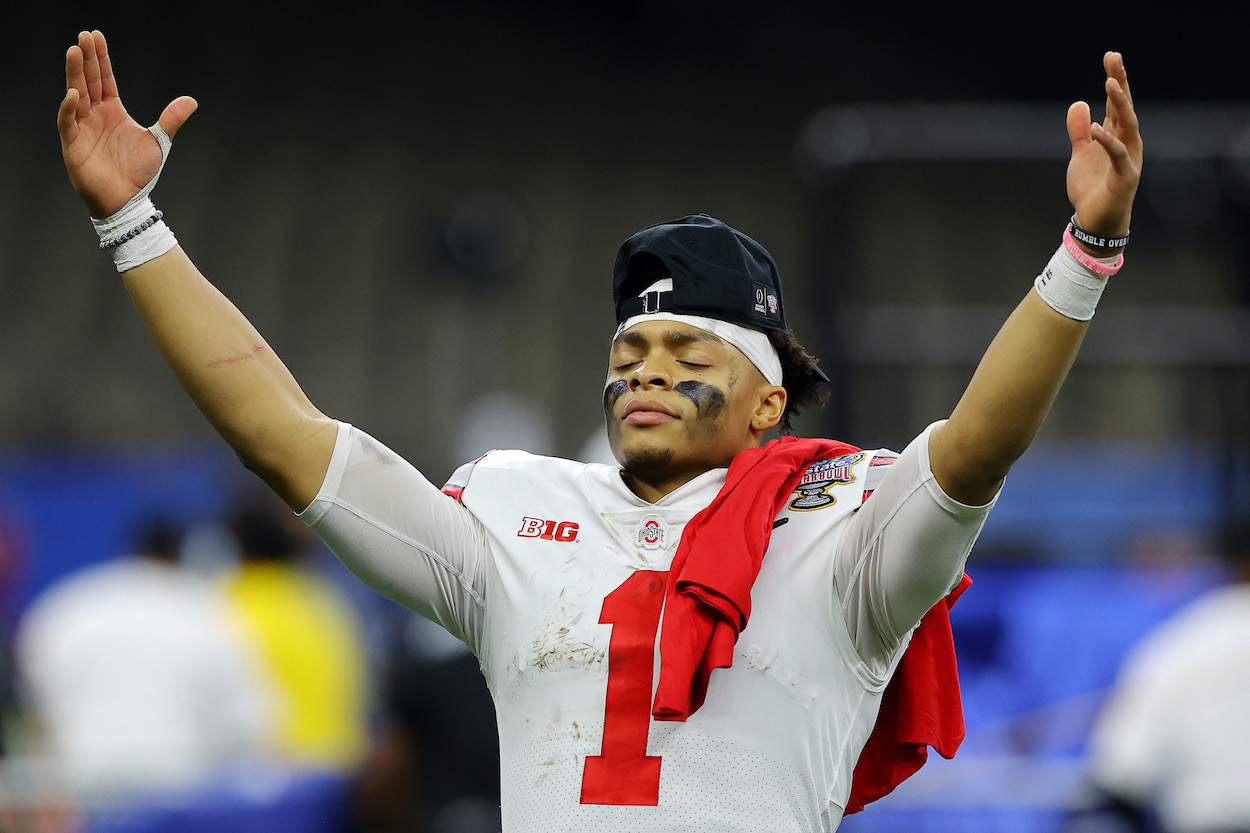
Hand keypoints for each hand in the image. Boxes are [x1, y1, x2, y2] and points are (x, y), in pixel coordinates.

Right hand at [57, 30, 197, 217]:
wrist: (128, 199)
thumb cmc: (139, 172)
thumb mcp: (158, 141)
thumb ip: (171, 119)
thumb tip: (191, 101)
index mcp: (113, 110)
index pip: (104, 78)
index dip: (100, 58)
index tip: (96, 36)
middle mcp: (95, 115)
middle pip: (88, 80)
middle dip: (85, 58)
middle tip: (84, 36)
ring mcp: (82, 127)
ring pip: (75, 95)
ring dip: (74, 74)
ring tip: (74, 51)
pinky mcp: (73, 144)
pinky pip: (67, 122)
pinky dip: (69, 108)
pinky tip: (74, 93)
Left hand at [1065, 51, 1141, 249]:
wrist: (1095, 221)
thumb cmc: (1092, 187)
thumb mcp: (1081, 154)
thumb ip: (1079, 130)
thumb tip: (1080, 103)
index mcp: (1118, 135)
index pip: (1118, 102)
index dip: (1115, 78)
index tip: (1111, 56)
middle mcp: (1128, 142)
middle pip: (1125, 106)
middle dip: (1120, 81)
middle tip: (1114, 58)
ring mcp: (1129, 158)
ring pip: (1128, 125)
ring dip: (1120, 104)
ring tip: (1110, 83)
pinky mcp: (1125, 175)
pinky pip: (1118, 154)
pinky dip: (1108, 140)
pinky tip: (1097, 127)